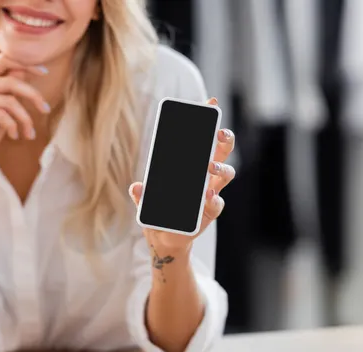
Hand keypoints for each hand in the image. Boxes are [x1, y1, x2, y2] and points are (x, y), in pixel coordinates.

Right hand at [0, 54, 49, 177]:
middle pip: (11, 81)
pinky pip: (2, 114)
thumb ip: (10, 89)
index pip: (3, 60)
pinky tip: (14, 136)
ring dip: (25, 119)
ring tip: (29, 133)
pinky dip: (13, 126)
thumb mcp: (4, 107)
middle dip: (33, 95)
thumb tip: (25, 70)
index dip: (26, 63)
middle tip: (46, 110)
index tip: (45, 72)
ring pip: (9, 101)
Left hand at [129, 97, 235, 253]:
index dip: (208, 121)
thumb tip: (136, 186)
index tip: (210, 103)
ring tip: (211, 166)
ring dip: (222, 168)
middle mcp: (205, 176)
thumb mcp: (146, 198)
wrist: (164, 237)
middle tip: (219, 133)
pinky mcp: (209, 212)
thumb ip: (141, 192)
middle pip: (223, 152)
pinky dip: (213, 199)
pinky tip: (207, 196)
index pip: (203, 139)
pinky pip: (216, 203)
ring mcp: (209, 193)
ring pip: (226, 174)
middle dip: (224, 140)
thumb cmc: (158, 210)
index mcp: (192, 165)